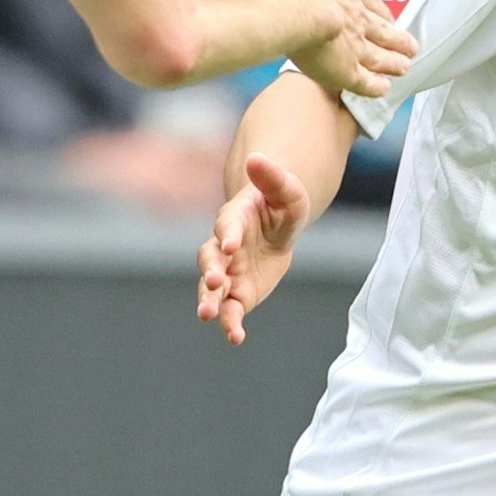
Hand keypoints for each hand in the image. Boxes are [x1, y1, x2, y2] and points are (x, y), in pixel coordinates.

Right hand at [196, 153, 312, 344]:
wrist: (278, 228)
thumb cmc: (280, 205)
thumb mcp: (287, 191)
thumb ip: (273, 177)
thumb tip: (257, 157)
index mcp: (235, 218)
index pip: (227, 225)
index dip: (227, 234)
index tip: (230, 245)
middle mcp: (224, 247)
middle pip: (210, 260)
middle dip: (210, 271)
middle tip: (213, 284)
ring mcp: (228, 271)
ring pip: (212, 289)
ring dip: (209, 301)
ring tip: (207, 315)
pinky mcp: (238, 292)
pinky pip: (230, 310)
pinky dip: (230, 324)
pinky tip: (235, 338)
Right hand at [271, 0, 416, 97]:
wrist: (293, 0)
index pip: (368, 0)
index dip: (379, 8)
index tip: (390, 14)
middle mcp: (356, 19)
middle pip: (381, 30)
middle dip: (395, 37)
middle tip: (411, 45)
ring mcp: (352, 47)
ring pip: (379, 57)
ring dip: (392, 62)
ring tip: (405, 68)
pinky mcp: (344, 71)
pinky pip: (363, 82)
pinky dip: (375, 86)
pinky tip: (384, 90)